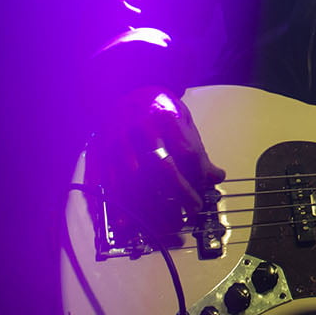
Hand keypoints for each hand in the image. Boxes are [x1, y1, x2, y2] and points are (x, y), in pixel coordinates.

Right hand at [89, 87, 225, 246]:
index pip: (187, 151)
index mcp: (164, 115)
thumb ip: (196, 148)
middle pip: (162, 167)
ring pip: (134, 179)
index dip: (198, 174)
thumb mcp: (182, 119)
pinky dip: (117, 204)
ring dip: (151, 204)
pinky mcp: (99, 152)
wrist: (122, 91)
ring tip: (168, 222)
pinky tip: (126, 223)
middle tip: (193, 209)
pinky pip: (107, 183)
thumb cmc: (156, 109)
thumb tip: (216, 177)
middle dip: (180, 193)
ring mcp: (116, 140)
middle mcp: (139, 127)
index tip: (206, 189)